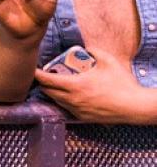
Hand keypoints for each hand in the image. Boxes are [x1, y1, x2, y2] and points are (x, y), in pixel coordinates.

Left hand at [34, 50, 149, 122]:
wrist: (134, 106)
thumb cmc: (122, 83)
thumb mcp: (108, 61)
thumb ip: (94, 51)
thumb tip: (86, 48)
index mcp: (75, 85)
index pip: (47, 80)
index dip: (36, 74)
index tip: (31, 69)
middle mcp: (73, 99)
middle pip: (47, 92)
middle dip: (42, 84)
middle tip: (43, 76)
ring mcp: (77, 110)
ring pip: (56, 101)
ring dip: (52, 93)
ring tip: (54, 85)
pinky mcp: (83, 118)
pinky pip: (67, 108)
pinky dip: (63, 101)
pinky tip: (68, 96)